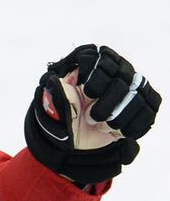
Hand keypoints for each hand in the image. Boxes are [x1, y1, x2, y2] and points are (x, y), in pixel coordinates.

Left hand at [25, 44, 160, 182]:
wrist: (73, 140)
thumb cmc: (63, 118)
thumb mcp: (53, 107)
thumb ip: (56, 93)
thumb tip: (57, 81)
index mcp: (93, 65)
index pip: (104, 60)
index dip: (97, 80)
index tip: (87, 93)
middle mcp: (116, 72)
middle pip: (123, 80)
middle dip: (105, 104)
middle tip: (90, 117)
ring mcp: (131, 89)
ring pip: (137, 98)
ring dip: (117, 118)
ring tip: (100, 125)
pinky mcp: (141, 107)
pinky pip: (147, 113)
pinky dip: (130, 127)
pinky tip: (116, 131)